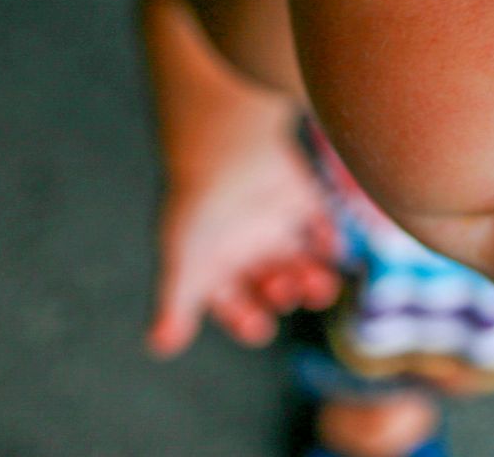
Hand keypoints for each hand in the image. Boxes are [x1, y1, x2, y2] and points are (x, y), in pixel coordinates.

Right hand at [146, 136, 342, 357]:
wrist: (229, 146)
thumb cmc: (199, 207)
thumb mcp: (185, 262)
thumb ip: (175, 305)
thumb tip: (160, 347)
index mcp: (209, 259)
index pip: (228, 300)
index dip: (244, 318)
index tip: (260, 329)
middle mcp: (240, 241)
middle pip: (266, 280)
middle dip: (281, 292)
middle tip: (288, 293)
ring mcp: (270, 218)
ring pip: (296, 259)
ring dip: (311, 276)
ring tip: (322, 287)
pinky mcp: (298, 196)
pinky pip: (320, 225)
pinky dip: (329, 240)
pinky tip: (333, 248)